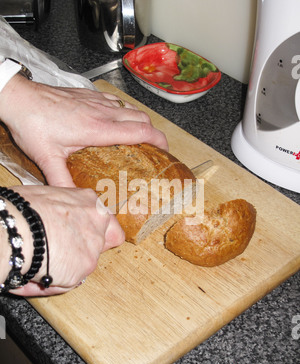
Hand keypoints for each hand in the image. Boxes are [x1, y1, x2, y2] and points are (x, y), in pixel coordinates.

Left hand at [0, 75, 167, 186]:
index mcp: (98, 128)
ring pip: (130, 107)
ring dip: (139, 120)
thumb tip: (76, 200)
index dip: (158, 139)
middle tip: (152, 148)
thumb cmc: (33, 124)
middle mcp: (102, 112)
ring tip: (138, 136)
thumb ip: (63, 182)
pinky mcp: (87, 95)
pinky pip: (116, 101)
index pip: (140, 130)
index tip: (165, 150)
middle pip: (141, 117)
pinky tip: (115, 120)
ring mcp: (96, 101)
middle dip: (153, 132)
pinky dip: (124, 111)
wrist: (19, 98)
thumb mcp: (47, 158)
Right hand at [8, 185, 124, 296]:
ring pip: (87, 262)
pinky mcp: (84, 269)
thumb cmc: (22, 209)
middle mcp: (97, 222)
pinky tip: (38, 273)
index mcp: (87, 200)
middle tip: (65, 251)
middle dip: (89, 247)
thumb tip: (56, 204)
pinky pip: (70, 280)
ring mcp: (93, 246)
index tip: (77, 232)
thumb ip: (61, 202)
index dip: (90, 226)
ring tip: (42, 261)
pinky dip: (55, 281)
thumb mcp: (45, 194)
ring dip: (69, 266)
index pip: (104, 216)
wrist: (15, 230)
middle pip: (107, 239)